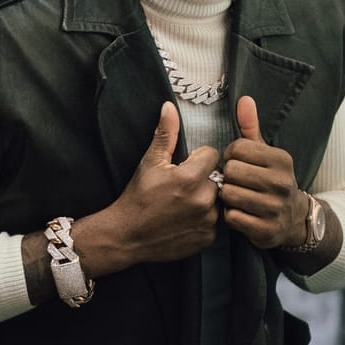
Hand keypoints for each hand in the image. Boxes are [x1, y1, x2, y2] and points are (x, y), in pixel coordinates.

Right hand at [73, 101, 220, 272]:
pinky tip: (185, 219)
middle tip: (180, 188)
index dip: (197, 158)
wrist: (127, 236)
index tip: (183, 166)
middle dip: (202, 179)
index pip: (212, 155)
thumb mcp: (149, 163)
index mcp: (190, 178)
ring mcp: (207, 221)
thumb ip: (165, 134)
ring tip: (182, 204)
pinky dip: (204, 219)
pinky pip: (215, 221)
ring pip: (218, 199)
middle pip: (217, 177)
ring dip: (205, 199)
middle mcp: (203, 200)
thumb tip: (169, 107)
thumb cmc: (137, 198)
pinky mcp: (208, 238)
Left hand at [218, 95, 308, 249]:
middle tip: (235, 182)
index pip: (237, 148)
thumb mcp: (265, 153)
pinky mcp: (267, 230)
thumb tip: (244, 99)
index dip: (230, 156)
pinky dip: (231, 216)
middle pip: (231, 172)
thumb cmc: (270, 180)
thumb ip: (251, 127)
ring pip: (229, 194)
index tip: (238, 164)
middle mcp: (282, 183)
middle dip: (228, 177)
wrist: (292, 219)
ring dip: (227, 197)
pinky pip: (232, 217)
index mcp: (281, 160)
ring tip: (237, 197)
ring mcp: (275, 208)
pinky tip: (240, 213)